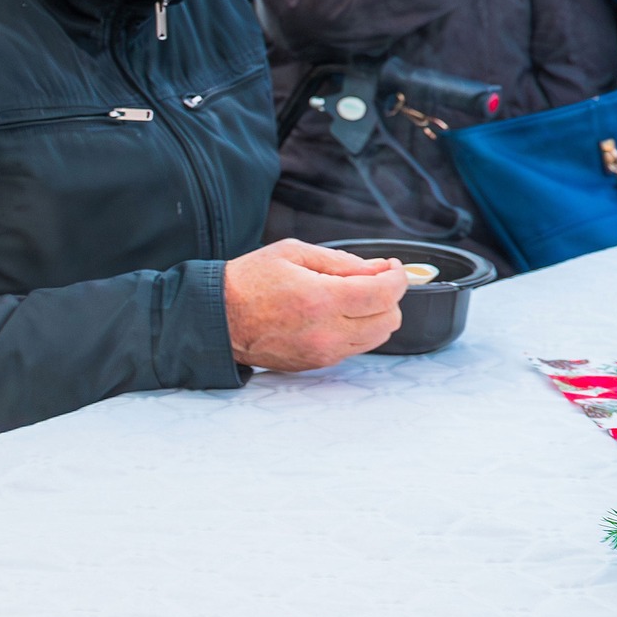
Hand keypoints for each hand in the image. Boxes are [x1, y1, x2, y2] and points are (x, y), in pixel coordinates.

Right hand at [224, 239, 406, 371]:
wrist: (218, 318)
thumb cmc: (248, 282)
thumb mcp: (292, 253)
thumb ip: (341, 261)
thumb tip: (378, 268)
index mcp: (320, 299)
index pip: (385, 294)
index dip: (397, 277)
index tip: (392, 267)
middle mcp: (326, 332)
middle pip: (389, 319)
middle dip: (390, 296)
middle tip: (374, 280)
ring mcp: (322, 352)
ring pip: (378, 337)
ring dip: (376, 315)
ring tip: (356, 297)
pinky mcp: (317, 363)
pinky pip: (356, 348)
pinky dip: (358, 330)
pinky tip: (339, 314)